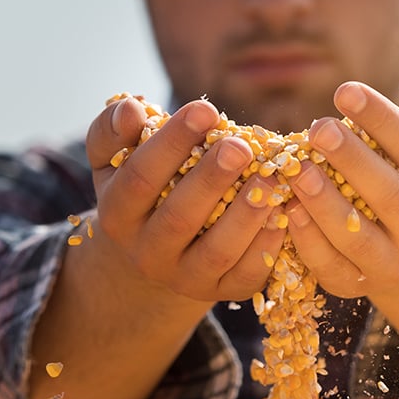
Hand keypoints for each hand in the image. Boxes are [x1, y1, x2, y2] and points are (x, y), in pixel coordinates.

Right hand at [85, 97, 285, 301]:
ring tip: (270, 177)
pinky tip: (284, 211)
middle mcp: (147, 253)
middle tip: (241, 146)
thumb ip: (114, 130)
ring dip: (245, 214)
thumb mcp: (115, 159)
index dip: (172, 143)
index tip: (206, 109)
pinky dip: (267, 245)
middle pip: (179, 218)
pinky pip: (246, 274)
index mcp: (117, 214)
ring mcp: (185, 278)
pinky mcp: (221, 291)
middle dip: (212, 179)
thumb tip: (130, 107)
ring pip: (216, 251)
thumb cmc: (142, 188)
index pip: (140, 178)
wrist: (155, 251)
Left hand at [285, 76, 398, 297]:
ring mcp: (392, 266)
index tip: (345, 91)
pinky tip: (287, 208)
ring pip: (356, 237)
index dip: (382, 120)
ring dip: (323, 202)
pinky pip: (329, 267)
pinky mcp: (356, 285)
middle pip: (389, 196)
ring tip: (297, 168)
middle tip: (318, 128)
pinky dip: (307, 240)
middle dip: (351, 159)